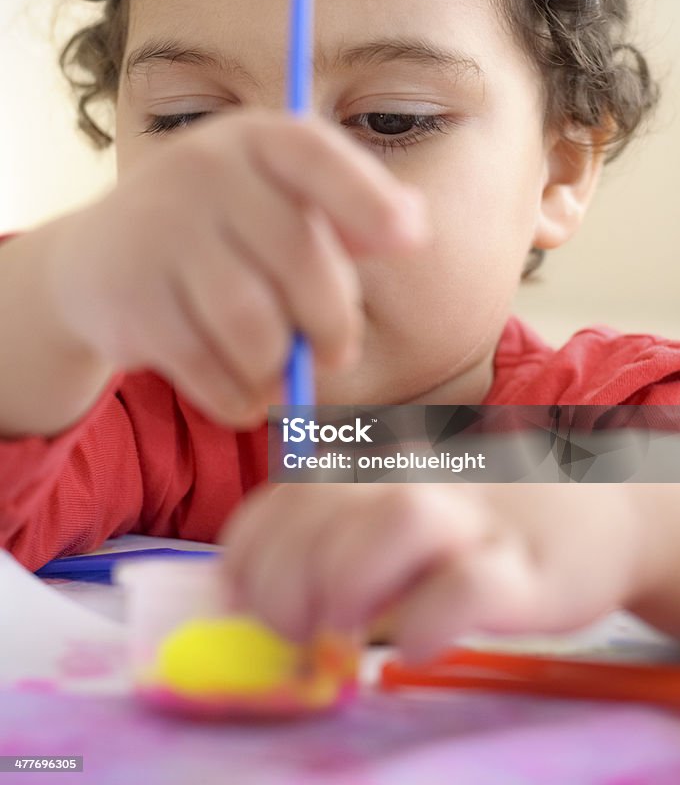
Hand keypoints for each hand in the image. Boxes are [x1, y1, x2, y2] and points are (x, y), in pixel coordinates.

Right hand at [46, 111, 427, 426]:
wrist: (100, 258)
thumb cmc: (221, 231)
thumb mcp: (279, 201)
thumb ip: (346, 210)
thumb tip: (413, 226)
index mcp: (253, 139)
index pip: (315, 154)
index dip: (367, 198)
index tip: (410, 242)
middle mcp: (201, 169)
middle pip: (298, 259)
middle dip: (333, 323)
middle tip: (339, 353)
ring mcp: (158, 230)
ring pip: (253, 325)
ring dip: (280, 367)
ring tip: (282, 373)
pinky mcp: (130, 298)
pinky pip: (208, 368)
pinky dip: (240, 397)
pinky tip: (247, 394)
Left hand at [221, 482, 645, 660]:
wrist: (594, 515)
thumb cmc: (474, 528)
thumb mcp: (395, 516)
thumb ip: (329, 539)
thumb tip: (244, 592)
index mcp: (380, 470)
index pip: (287, 492)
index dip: (248, 552)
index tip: (245, 603)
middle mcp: (421, 482)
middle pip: (328, 502)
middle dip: (284, 578)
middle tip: (297, 631)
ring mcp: (477, 522)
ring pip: (403, 515)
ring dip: (350, 581)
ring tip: (344, 632)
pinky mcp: (529, 572)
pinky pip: (473, 586)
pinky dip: (430, 622)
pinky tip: (418, 646)